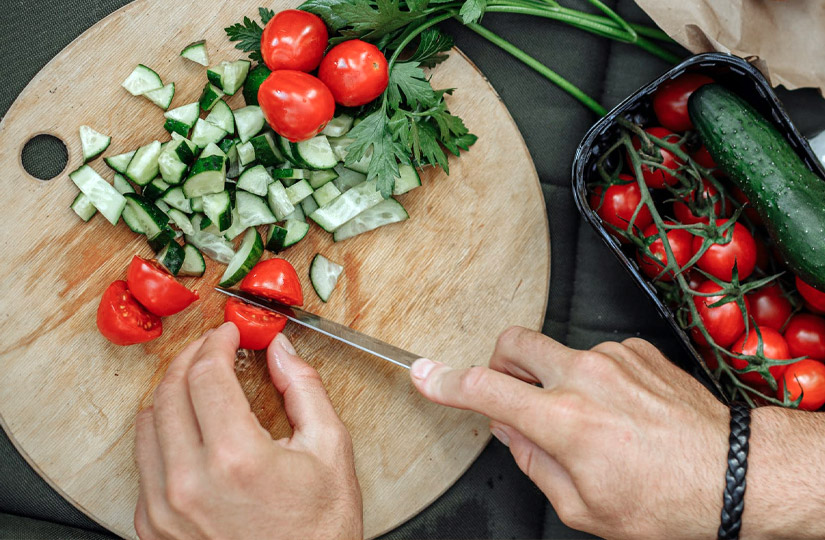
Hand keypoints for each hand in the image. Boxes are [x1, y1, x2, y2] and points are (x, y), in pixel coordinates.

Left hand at [134, 323, 361, 539]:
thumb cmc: (318, 530)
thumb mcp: (330, 451)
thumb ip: (304, 389)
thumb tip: (281, 350)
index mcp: (237, 459)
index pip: (207, 375)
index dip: (216, 342)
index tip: (228, 332)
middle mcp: (190, 484)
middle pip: (169, 391)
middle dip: (191, 357)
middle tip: (211, 347)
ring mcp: (164, 509)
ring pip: (147, 423)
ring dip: (172, 391)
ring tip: (199, 382)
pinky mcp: (153, 528)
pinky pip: (143, 462)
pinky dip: (162, 433)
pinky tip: (190, 427)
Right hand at [409, 327, 728, 538]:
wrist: (732, 476)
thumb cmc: (664, 500)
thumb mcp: (583, 506)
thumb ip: (533, 461)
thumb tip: (509, 430)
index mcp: (564, 421)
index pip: (484, 390)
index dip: (445, 381)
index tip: (424, 374)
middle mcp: (586, 378)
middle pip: (514, 342)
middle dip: (499, 362)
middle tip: (512, 391)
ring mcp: (614, 357)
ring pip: (557, 352)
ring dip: (555, 379)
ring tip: (590, 420)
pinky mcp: (637, 350)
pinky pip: (595, 355)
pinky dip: (592, 378)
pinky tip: (618, 409)